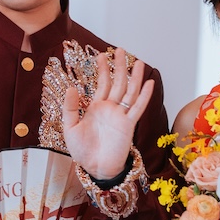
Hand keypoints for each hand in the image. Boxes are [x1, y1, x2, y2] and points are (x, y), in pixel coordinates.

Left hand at [60, 49, 154, 180]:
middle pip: (118, 83)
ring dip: (135, 77)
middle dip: (119, 67)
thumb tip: (73, 88)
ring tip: (138, 62)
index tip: (101, 55)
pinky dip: (145, 95)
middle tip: (120, 50)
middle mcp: (110, 108)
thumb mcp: (70, 127)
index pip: (102, 83)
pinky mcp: (128, 125)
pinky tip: (150, 83)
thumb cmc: (83, 151)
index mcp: (96, 107)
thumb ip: (70, 108)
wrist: (95, 168)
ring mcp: (121, 115)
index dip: (102, 69)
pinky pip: (137, 108)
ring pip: (130, 92)